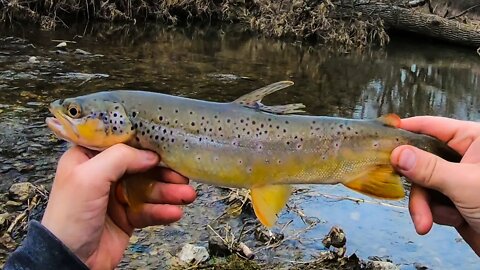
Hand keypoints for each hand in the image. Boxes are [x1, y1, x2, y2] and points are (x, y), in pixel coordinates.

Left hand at [41, 144, 196, 268]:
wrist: (69, 261)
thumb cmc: (69, 217)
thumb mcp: (89, 177)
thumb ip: (120, 158)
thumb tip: (150, 155)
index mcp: (87, 158)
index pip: (121, 143)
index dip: (144, 143)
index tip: (165, 144)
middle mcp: (103, 175)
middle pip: (141, 166)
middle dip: (164, 172)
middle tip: (182, 176)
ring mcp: (116, 196)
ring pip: (149, 188)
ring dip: (169, 192)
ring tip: (187, 196)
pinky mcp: (126, 217)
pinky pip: (149, 209)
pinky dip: (162, 210)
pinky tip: (174, 212)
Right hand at [390, 116, 479, 255]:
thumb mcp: (464, 184)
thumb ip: (429, 168)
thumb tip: (398, 154)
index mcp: (472, 139)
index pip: (430, 126)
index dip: (405, 130)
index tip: (380, 137)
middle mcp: (463, 156)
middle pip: (420, 160)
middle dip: (416, 186)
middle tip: (409, 196)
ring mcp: (458, 178)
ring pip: (423, 184)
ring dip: (423, 205)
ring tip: (425, 222)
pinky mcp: (455, 199)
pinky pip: (431, 201)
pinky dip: (436, 213)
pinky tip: (453, 221)